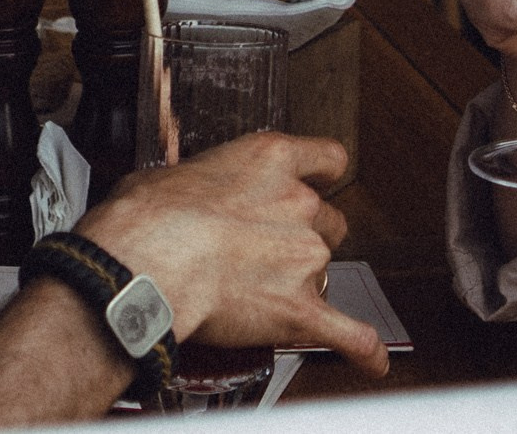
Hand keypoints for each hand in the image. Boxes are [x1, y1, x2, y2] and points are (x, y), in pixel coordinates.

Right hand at [75, 131, 388, 376]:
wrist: (149, 262)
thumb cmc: (148, 218)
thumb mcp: (173, 175)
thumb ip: (198, 185)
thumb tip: (180, 198)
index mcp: (269, 161)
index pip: (325, 158)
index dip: (323, 174)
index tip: (321, 182)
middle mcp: (298, 204)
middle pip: (329, 220)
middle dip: (306, 237)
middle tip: (270, 252)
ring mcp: (305, 257)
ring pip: (326, 270)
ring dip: (303, 283)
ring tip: (263, 296)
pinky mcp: (300, 308)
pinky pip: (347, 333)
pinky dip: (360, 349)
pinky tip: (369, 358)